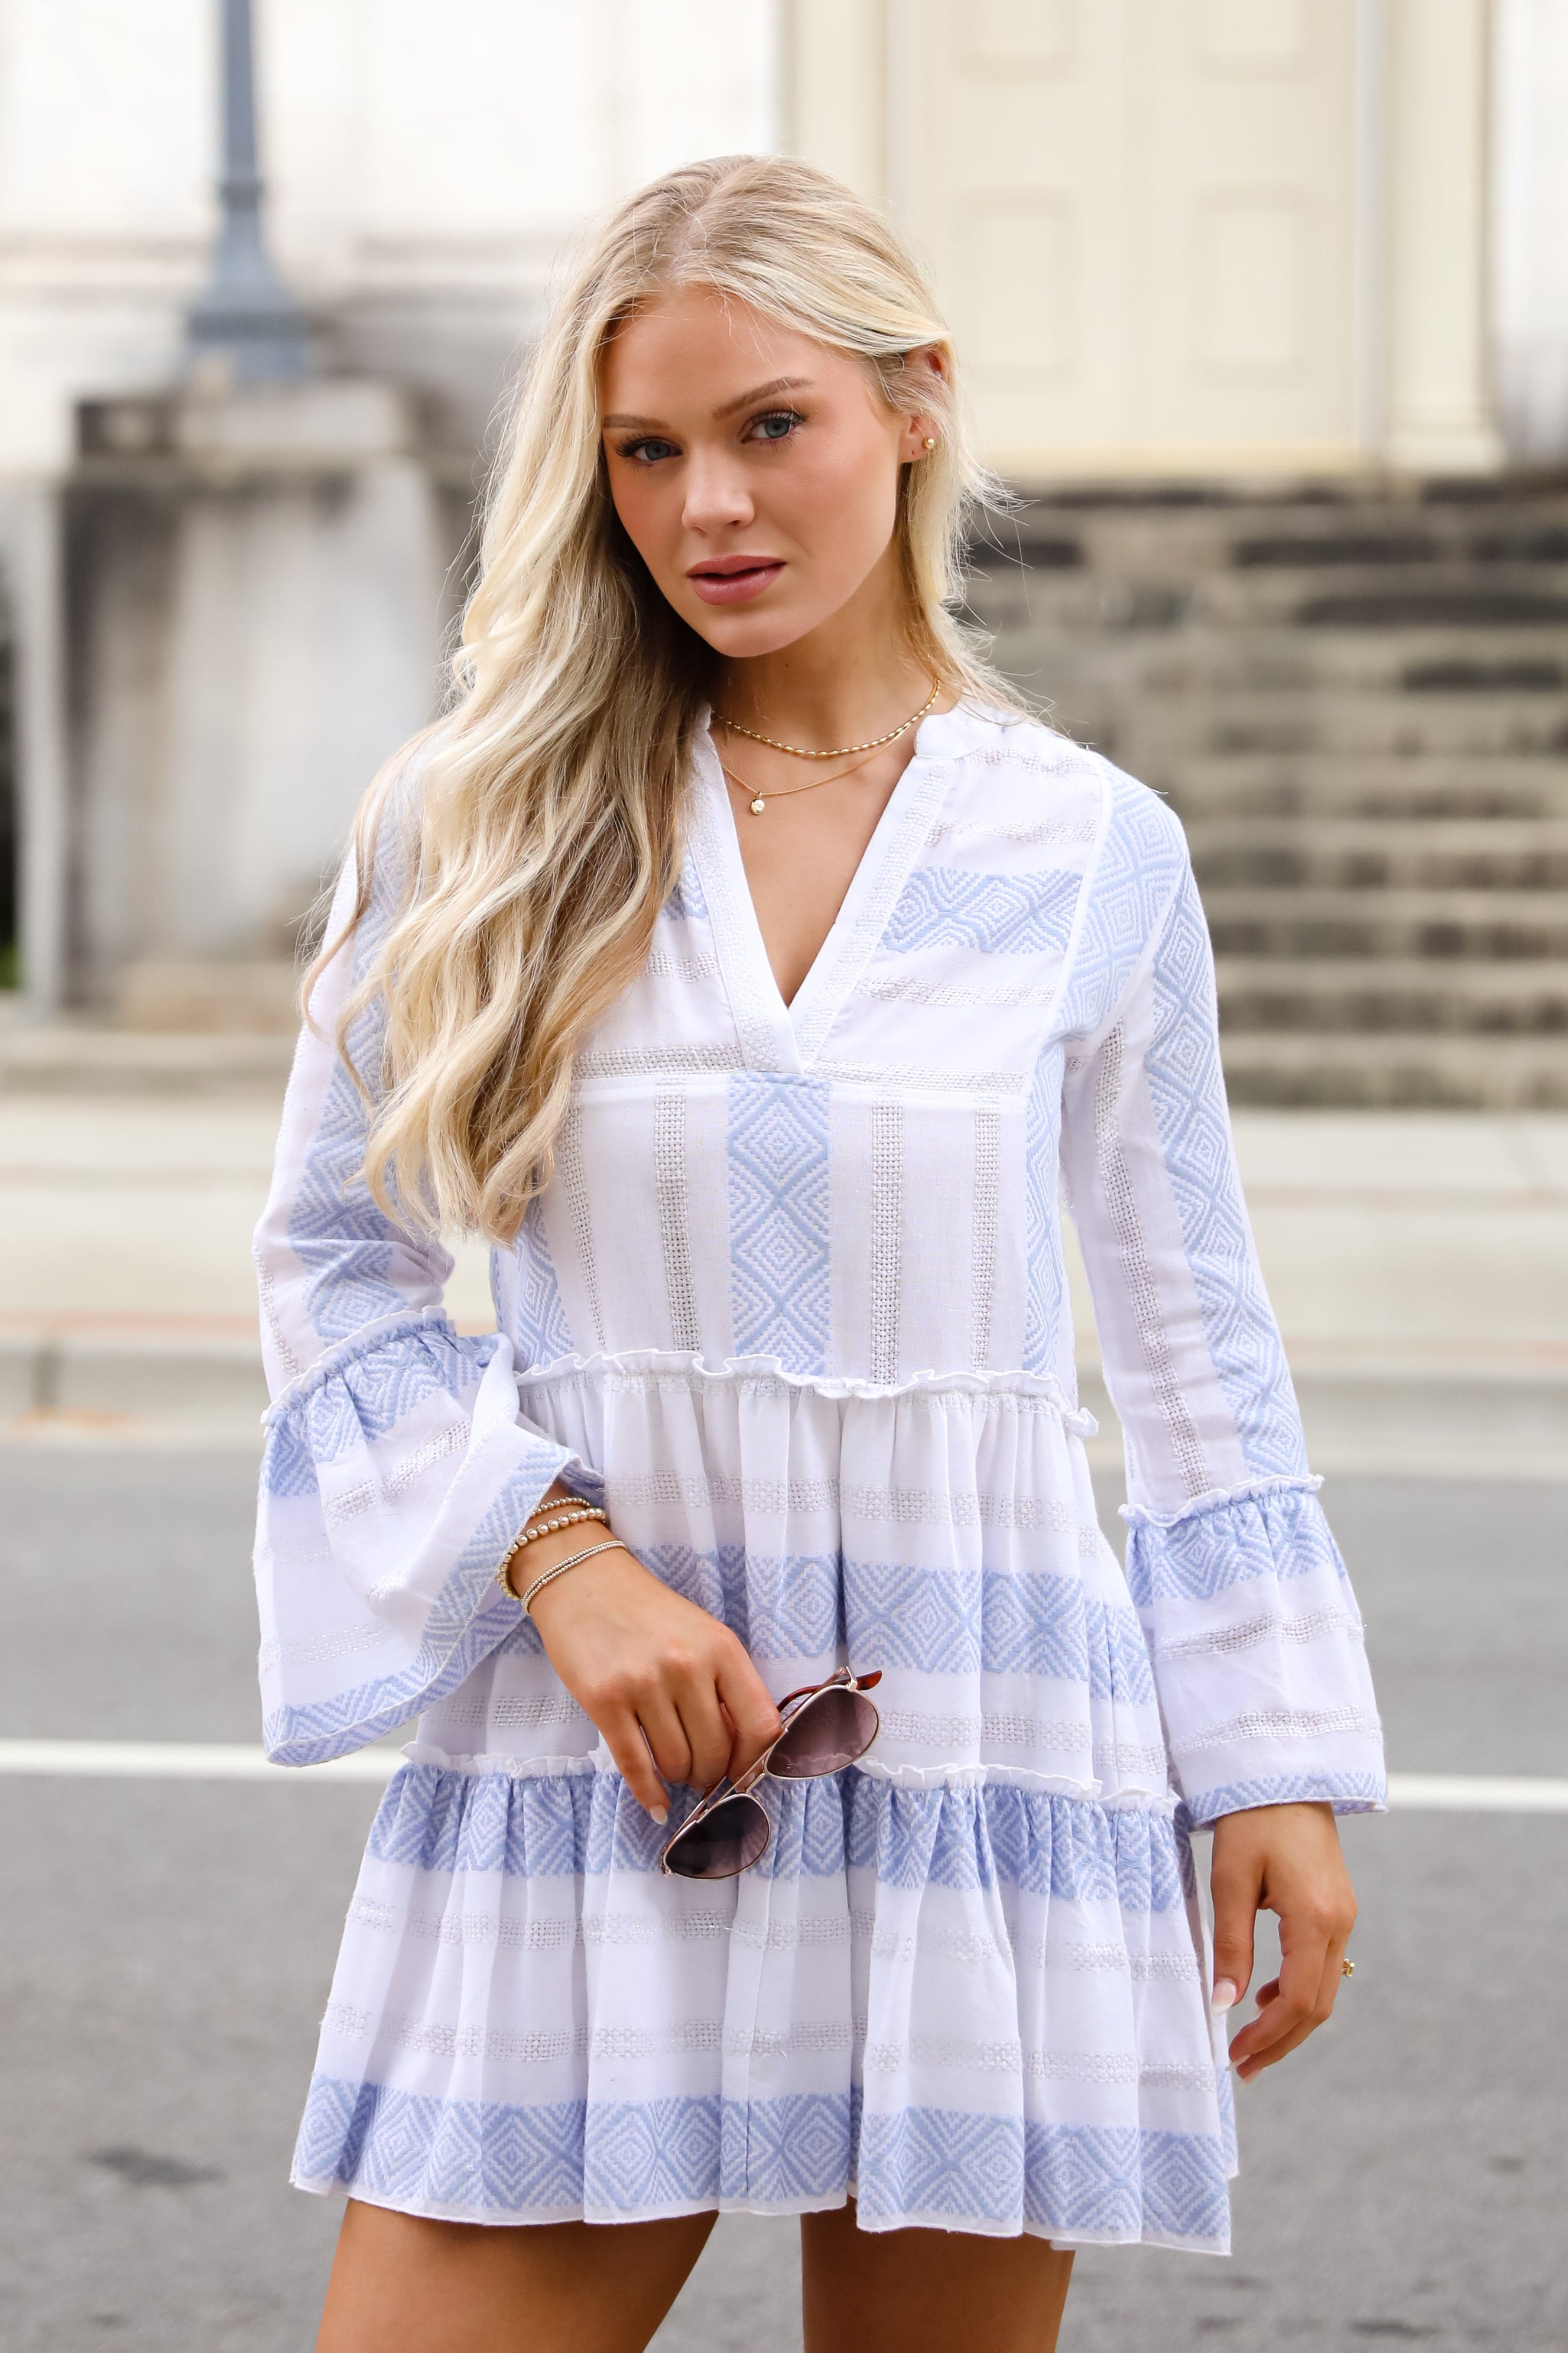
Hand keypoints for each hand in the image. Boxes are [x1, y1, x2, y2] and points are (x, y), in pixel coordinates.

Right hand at [519, 1522, 781, 1823]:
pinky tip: (655, 1804)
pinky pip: (635, 1766)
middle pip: (715, 1752)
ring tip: (674, 1769)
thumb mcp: (702, 1635)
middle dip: (710, 1774)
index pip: (761, 1725)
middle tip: (701, 1774)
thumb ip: (725, 1685)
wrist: (584, 1581)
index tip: (744, 1774)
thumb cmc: (650, 1614)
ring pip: (676, 1763)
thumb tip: (740, 1752)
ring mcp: (643, 1683)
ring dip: (678, 1777)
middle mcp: (686, 1665)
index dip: (755, 1762)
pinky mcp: (604, 1700)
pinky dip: (648, 1793)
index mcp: (722, 1648)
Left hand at [1210, 1801, 1357, 2082]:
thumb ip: (1231, 1946)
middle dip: (1280, 2041)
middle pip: (1317, 2004)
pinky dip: (1297, 1990)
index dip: (1268, 2035)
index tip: (1235, 2056)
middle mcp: (1340, 1923)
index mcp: (1316, 1918)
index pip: (1298, 1999)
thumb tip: (1223, 2005)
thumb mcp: (1230, 1881)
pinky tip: (1266, 1995)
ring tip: (1251, 2042)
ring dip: (1289, 2020)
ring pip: (1323, 1989)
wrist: (1284, 1774)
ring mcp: (1344, 1917)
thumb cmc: (1252, 1820)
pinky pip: (1323, 1965)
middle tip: (1243, 2067)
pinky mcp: (1338, 1909)